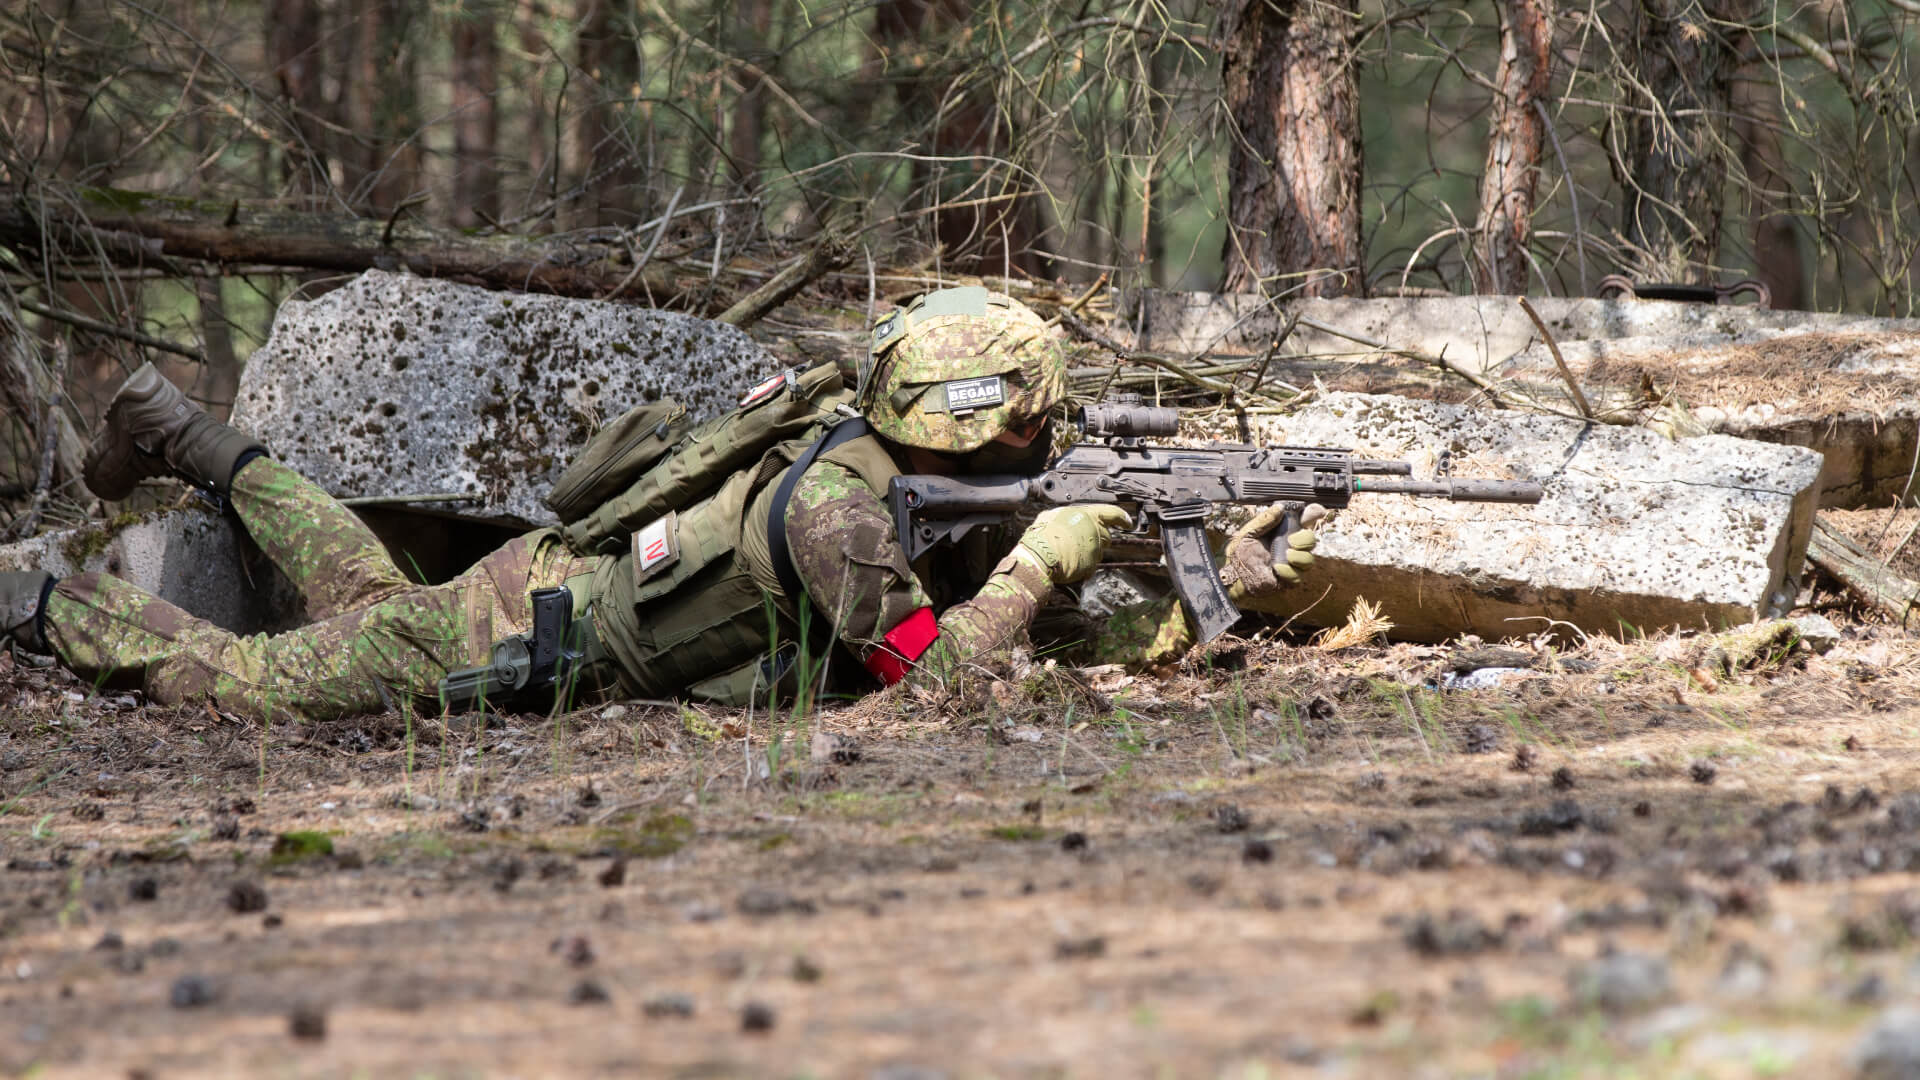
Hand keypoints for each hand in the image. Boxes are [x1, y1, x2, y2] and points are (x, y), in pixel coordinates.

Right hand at [1017, 504, 1132, 583]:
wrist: (1039, 555)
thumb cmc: (1043, 534)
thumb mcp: (1053, 515)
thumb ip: (1067, 516)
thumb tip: (1066, 518)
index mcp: (1088, 515)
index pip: (1113, 513)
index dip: (1122, 518)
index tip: (1127, 522)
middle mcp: (1095, 531)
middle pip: (1106, 536)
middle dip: (1097, 538)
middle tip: (1079, 540)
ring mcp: (1095, 550)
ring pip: (1097, 552)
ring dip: (1087, 552)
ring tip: (1068, 551)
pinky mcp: (1090, 566)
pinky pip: (1089, 566)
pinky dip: (1081, 565)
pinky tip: (1068, 562)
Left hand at [1221, 503, 1324, 604]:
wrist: (1232, 572)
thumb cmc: (1239, 551)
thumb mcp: (1249, 531)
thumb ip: (1264, 520)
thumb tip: (1279, 508)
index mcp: (1283, 532)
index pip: (1303, 521)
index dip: (1313, 514)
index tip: (1317, 511)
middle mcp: (1290, 546)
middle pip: (1311, 540)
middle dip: (1305, 539)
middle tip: (1290, 541)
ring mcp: (1290, 563)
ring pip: (1309, 560)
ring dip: (1300, 557)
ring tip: (1285, 556)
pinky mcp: (1288, 579)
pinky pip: (1298, 576)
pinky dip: (1289, 572)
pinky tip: (1277, 568)